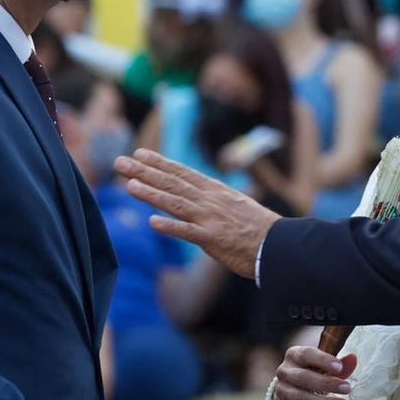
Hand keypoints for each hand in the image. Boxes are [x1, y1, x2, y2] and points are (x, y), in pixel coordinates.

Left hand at [117, 149, 281, 277]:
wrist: (278, 246)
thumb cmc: (258, 228)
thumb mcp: (235, 204)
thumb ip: (213, 198)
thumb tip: (197, 193)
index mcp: (214, 191)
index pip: (182, 173)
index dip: (159, 163)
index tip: (138, 154)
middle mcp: (209, 201)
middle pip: (172, 184)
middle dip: (144, 172)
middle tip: (120, 162)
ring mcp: (210, 219)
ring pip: (175, 204)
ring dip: (151, 194)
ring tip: (129, 185)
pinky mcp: (213, 239)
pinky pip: (188, 232)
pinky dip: (170, 226)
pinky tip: (152, 222)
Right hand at [272, 346, 358, 399]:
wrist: (289, 389)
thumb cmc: (311, 372)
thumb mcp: (323, 366)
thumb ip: (339, 364)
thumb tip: (353, 358)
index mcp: (294, 355)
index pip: (306, 354)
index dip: (322, 360)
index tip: (339, 367)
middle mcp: (284, 372)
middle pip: (303, 377)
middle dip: (326, 383)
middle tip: (347, 388)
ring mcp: (281, 391)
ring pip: (300, 398)